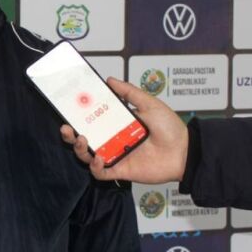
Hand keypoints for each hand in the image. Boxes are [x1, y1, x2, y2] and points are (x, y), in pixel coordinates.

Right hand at [60, 77, 188, 183]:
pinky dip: (95, 166)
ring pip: (87, 156)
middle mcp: (113, 140)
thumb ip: (129, 92)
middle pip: (84, 139)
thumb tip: (109, 79)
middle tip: (66, 127)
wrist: (185, 151)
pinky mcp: (120, 170)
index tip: (69, 108)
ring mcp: (115, 156)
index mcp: (117, 124)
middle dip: (70, 135)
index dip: (78, 116)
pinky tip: (98, 157)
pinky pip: (101, 172)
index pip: (92, 120)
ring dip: (80, 149)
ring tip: (82, 139)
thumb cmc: (170, 127)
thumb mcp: (149, 103)